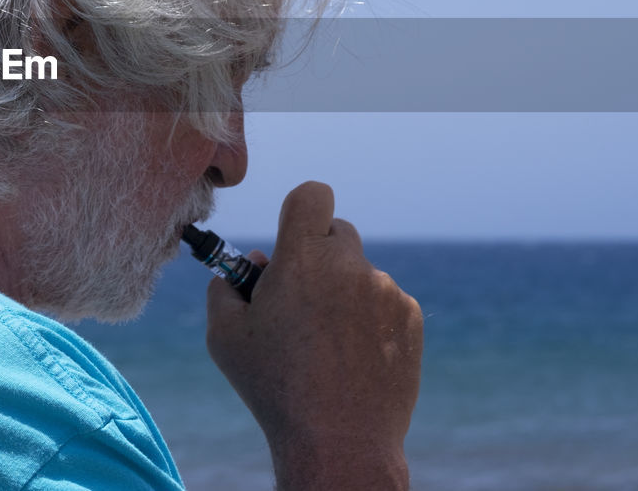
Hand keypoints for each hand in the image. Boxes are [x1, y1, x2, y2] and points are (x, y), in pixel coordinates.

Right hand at [205, 182, 422, 489]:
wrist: (339, 442)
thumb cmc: (274, 388)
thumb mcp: (225, 337)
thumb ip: (226, 288)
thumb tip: (253, 265)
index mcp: (301, 259)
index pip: (312, 196)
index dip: (300, 212)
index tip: (292, 238)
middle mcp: (349, 266)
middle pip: (337, 233)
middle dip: (318, 256)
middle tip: (301, 299)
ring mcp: (385, 290)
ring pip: (360, 272)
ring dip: (343, 293)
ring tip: (327, 345)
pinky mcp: (411, 316)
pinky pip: (385, 301)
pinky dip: (369, 319)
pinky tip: (353, 357)